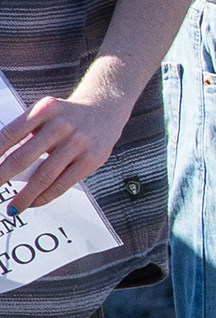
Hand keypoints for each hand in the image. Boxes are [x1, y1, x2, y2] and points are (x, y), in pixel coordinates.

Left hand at [0, 86, 126, 213]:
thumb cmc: (66, 116)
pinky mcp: (91, 159)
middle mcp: (61, 125)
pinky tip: (34, 202)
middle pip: (23, 157)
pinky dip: (45, 196)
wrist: (104, 110)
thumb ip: (24, 133)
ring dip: (24, 195)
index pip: (9, 135)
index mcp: (44, 110)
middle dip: (2, 177)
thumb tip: (2, 163)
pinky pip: (63, 183)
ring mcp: (78, 143)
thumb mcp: (44, 115)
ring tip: (13, 207)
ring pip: (44, 175)